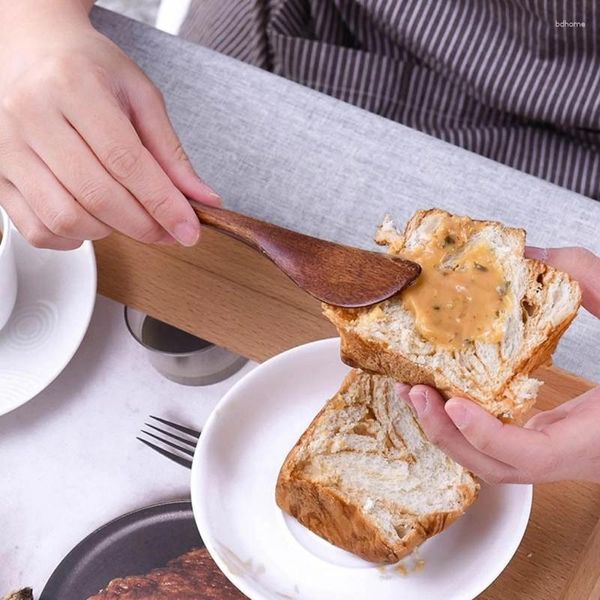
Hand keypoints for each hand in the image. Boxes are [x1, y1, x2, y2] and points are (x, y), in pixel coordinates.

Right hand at [0, 1, 218, 249]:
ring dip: (109, 231)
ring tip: (127, 215)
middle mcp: (31, 115)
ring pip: (65, 218)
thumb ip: (171, 152)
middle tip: (167, 230)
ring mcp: (6, 148)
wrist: (32, 51)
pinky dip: (73, 239)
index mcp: (73, 86)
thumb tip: (202, 200)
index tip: (188, 230)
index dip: (163, 204)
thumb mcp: (141, 97)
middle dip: (144, 225)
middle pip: (97, 195)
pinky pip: (37, 229)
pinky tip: (92, 222)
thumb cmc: (87, 70)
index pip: (126, 161)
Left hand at [396, 247, 599, 483]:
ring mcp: (558, 453)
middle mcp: (572, 454)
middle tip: (413, 391)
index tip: (454, 404)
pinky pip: (497, 446)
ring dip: (446, 431)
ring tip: (412, 391)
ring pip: (492, 462)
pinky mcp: (547, 441)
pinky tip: (440, 394)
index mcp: (594, 435)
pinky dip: (462, 426)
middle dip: (448, 434)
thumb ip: (590, 279)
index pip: (535, 456)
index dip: (490, 436)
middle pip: (497, 468)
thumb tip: (535, 253)